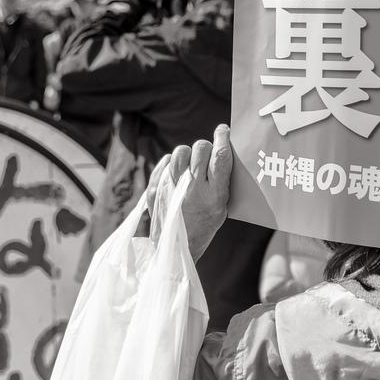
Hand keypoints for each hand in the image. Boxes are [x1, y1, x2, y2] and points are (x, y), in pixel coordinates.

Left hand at [147, 124, 231, 260]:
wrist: (174, 248)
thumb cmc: (204, 226)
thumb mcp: (222, 208)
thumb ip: (222, 181)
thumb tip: (223, 149)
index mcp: (214, 196)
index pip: (220, 156)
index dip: (223, 138)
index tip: (223, 130)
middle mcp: (192, 189)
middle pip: (201, 148)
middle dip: (205, 147)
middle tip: (205, 155)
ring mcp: (172, 188)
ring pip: (181, 151)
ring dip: (188, 154)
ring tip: (190, 165)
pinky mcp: (156, 189)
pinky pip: (165, 161)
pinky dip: (171, 164)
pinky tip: (176, 174)